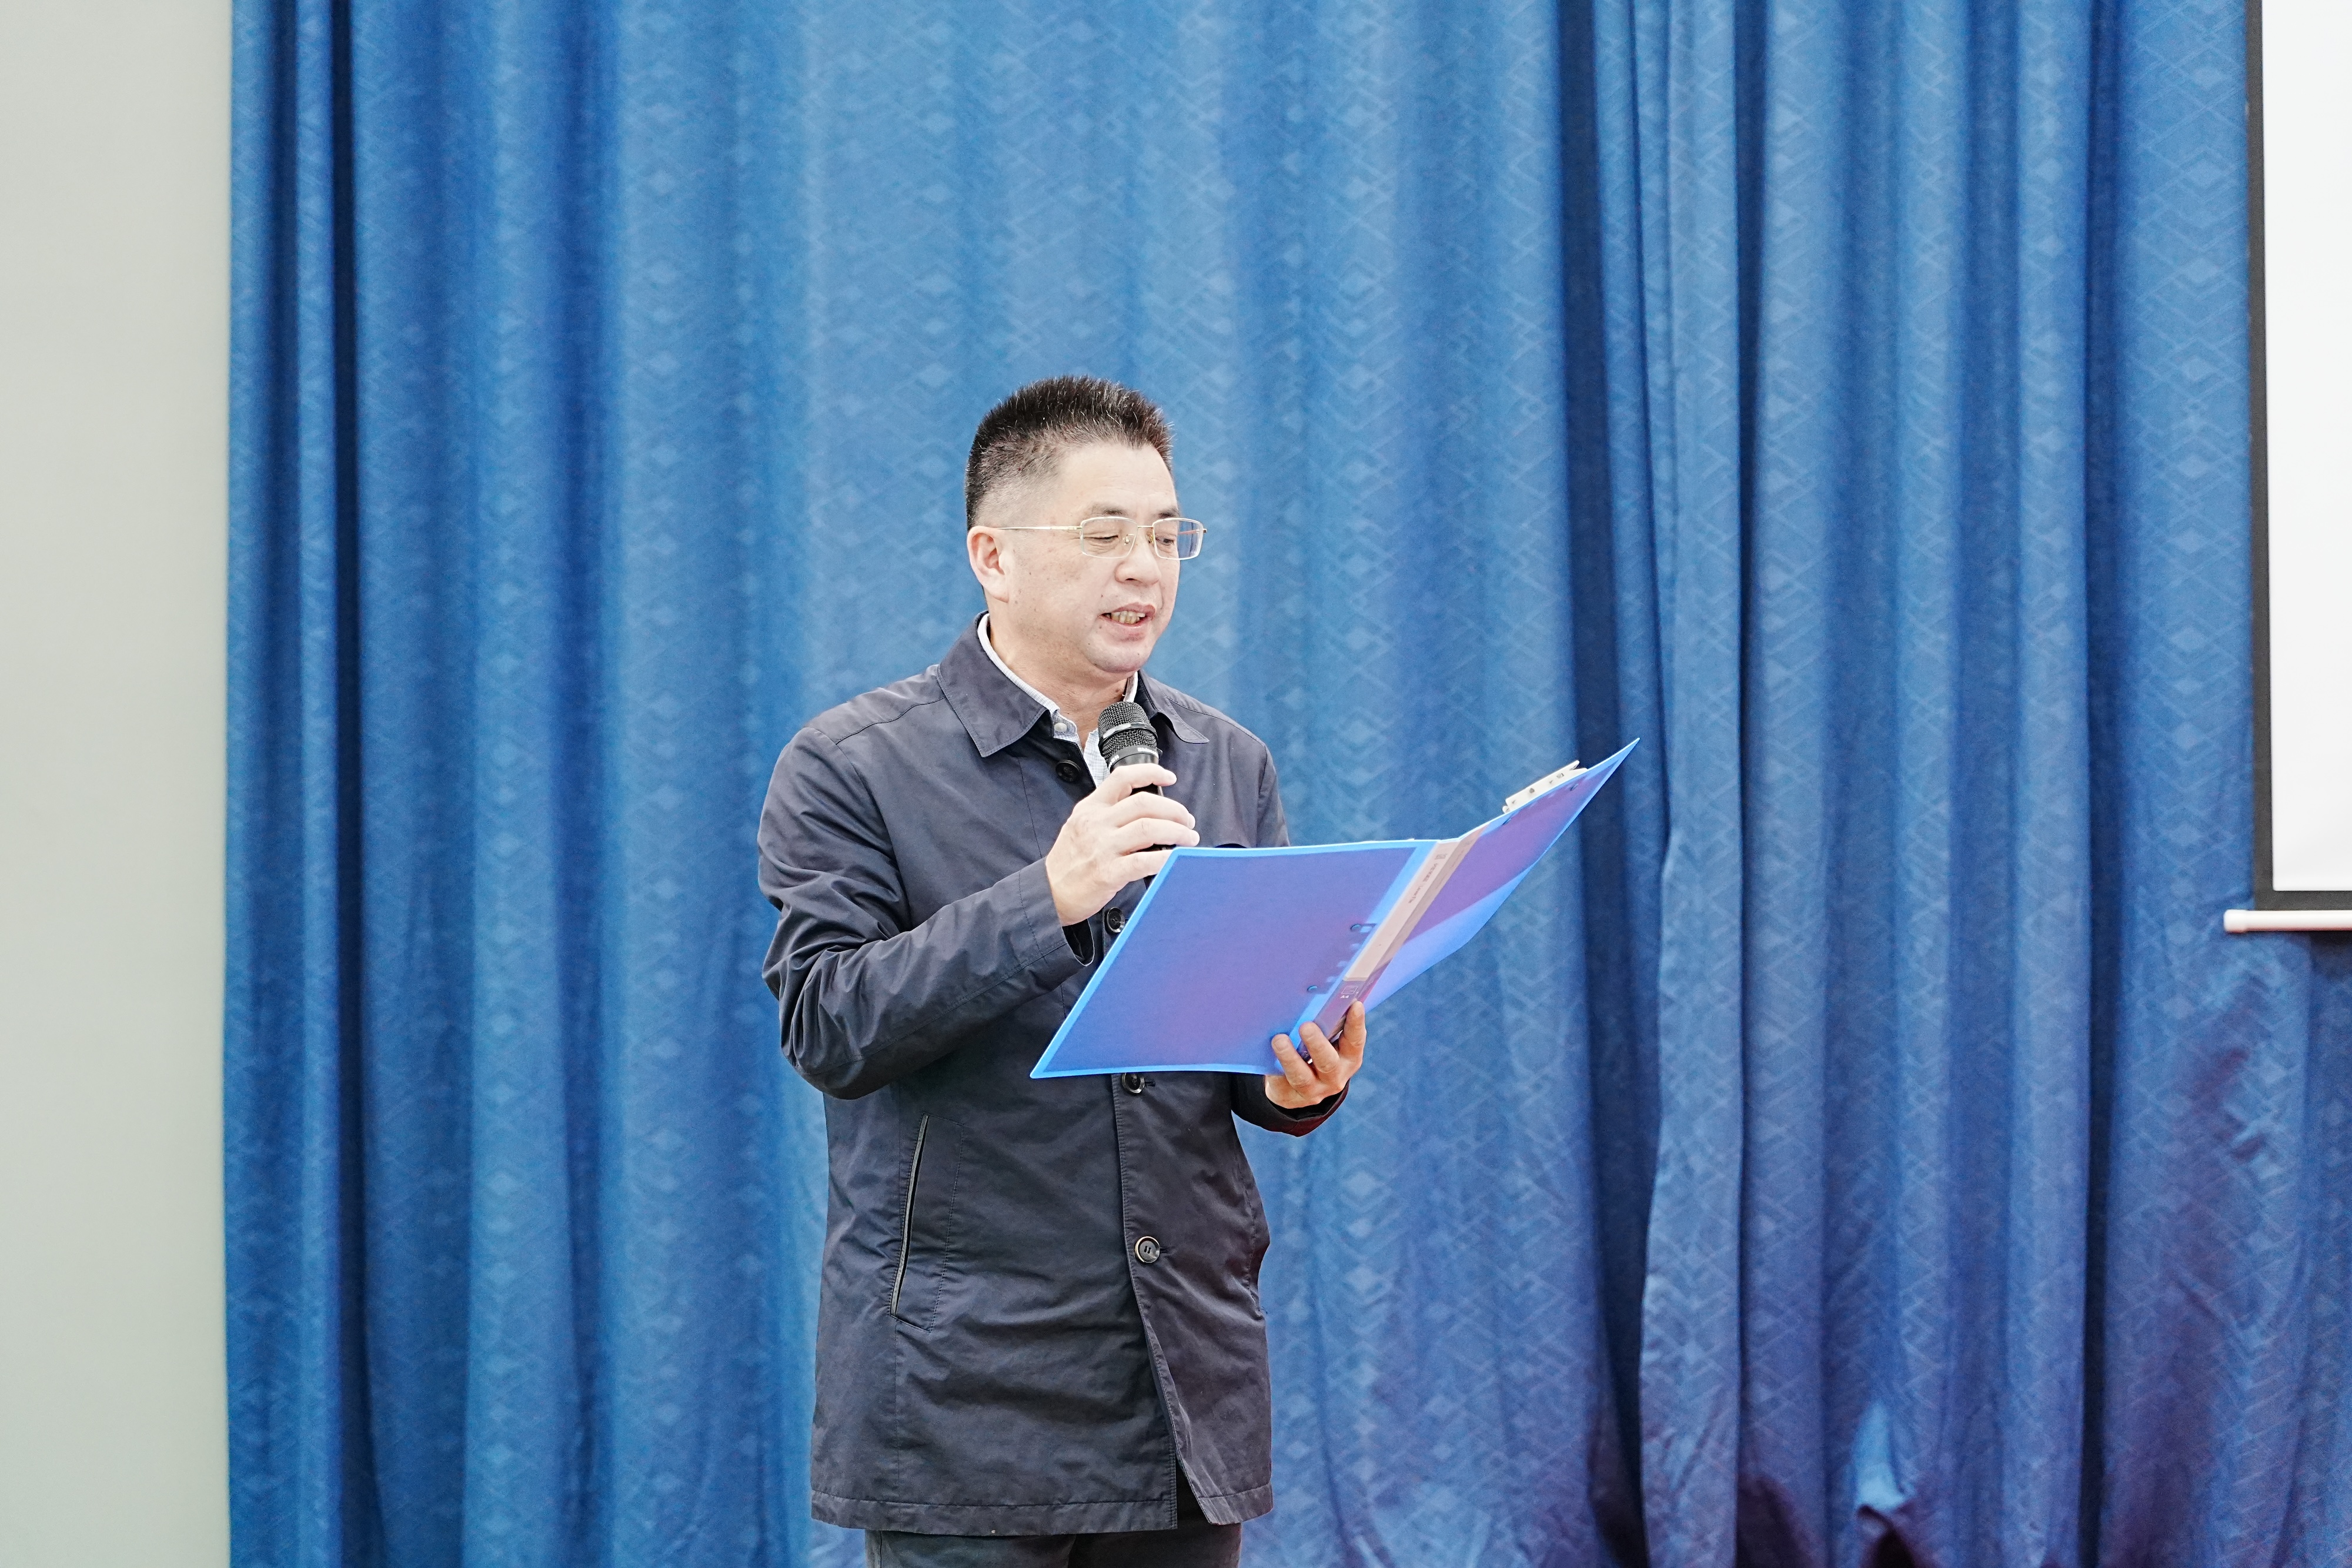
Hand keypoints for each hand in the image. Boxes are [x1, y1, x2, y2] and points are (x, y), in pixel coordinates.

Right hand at [1044, 763, 1196, 924]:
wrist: (1049, 893)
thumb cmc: (1069, 862)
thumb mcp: (1080, 825)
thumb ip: (1108, 814)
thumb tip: (1147, 811)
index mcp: (1091, 808)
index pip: (1122, 778)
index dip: (1151, 772)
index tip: (1169, 777)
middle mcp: (1097, 823)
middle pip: (1144, 804)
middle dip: (1174, 810)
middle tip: (1187, 820)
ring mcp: (1102, 847)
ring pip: (1149, 828)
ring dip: (1177, 832)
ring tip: (1188, 838)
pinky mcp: (1108, 872)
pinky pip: (1145, 861)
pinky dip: (1166, 859)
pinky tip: (1174, 859)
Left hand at [1265, 1000, 1364, 1109]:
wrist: (1297, 1089)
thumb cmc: (1314, 1053)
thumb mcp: (1328, 1043)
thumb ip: (1327, 1026)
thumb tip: (1316, 995)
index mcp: (1349, 1059)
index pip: (1355, 1041)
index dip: (1356, 1024)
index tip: (1354, 1004)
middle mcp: (1335, 1077)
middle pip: (1328, 1063)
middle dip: (1317, 1044)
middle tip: (1306, 1026)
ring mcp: (1314, 1090)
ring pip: (1302, 1076)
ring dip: (1290, 1058)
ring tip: (1279, 1040)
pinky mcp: (1291, 1097)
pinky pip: (1281, 1083)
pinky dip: (1274, 1070)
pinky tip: (1266, 1057)